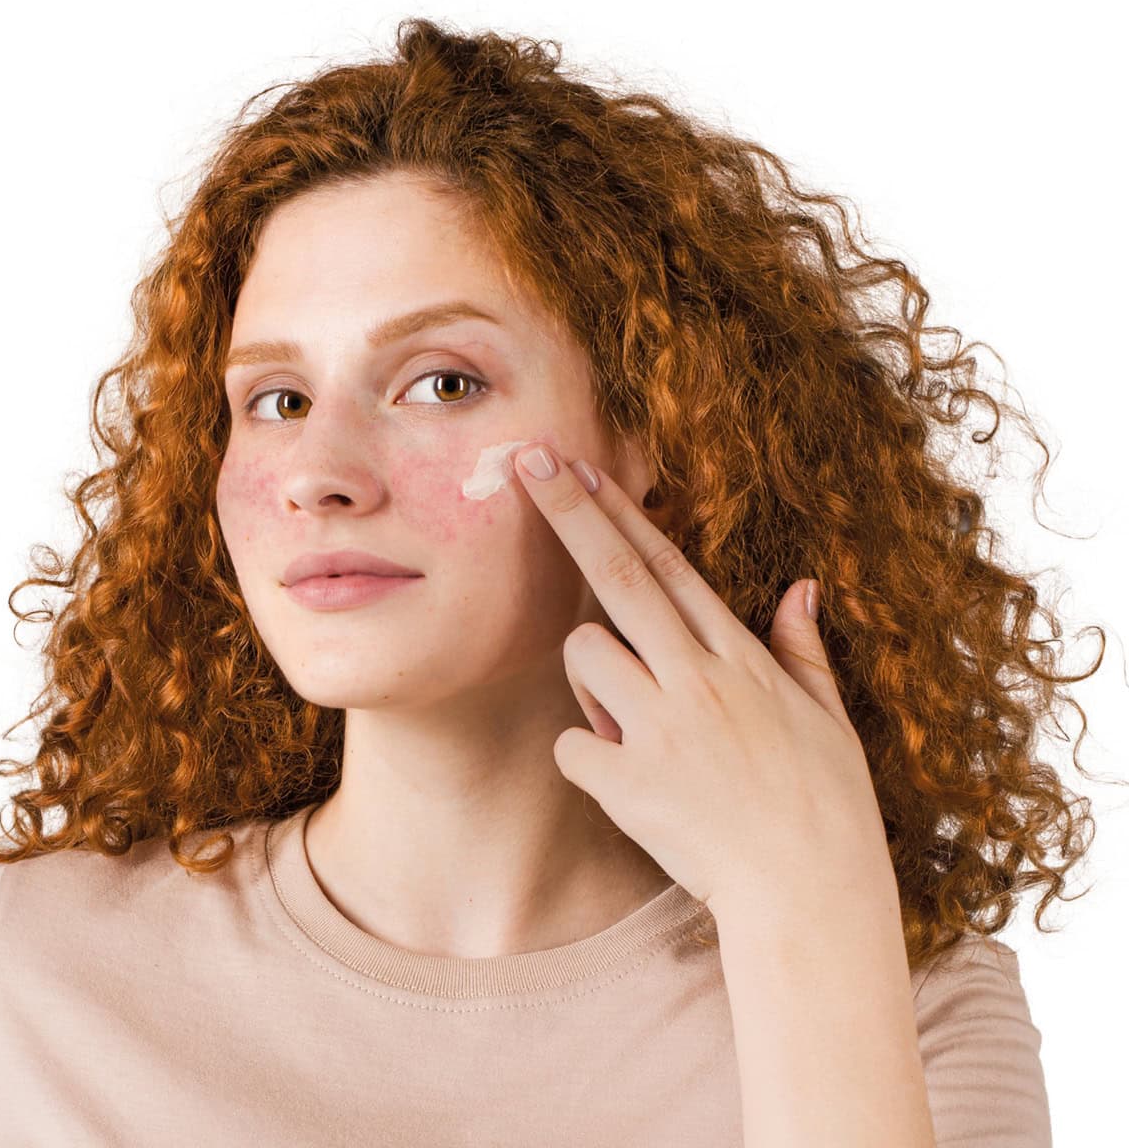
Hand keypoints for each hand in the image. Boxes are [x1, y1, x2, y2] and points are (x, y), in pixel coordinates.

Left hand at [512, 441, 897, 925]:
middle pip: (616, 578)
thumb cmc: (827, 807)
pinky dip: (587, 755)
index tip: (581, 466)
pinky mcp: (628, 781)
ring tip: (630, 718)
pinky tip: (626, 781)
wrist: (811, 896)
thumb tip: (802, 588)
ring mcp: (659, 726)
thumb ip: (802, 649)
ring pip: (581, 654)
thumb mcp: (829, 718)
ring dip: (586, 673)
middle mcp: (695, 677)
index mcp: (739, 657)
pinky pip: (572, 743)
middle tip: (528, 461)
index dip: (618, 511)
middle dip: (569, 512)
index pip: (666, 565)